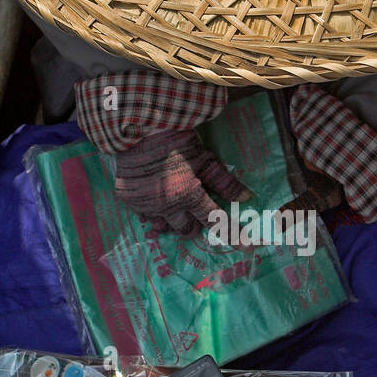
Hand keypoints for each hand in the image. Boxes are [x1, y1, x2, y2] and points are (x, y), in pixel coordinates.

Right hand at [112, 128, 247, 234]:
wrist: (139, 128)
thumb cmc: (177, 140)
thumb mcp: (205, 159)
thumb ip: (224, 182)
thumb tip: (247, 198)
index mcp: (188, 194)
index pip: (215, 221)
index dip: (232, 234)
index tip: (248, 248)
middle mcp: (167, 206)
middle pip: (186, 229)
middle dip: (194, 223)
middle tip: (195, 208)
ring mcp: (145, 205)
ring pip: (163, 226)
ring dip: (172, 219)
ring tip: (174, 204)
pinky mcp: (128, 200)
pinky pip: (144, 215)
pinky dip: (153, 211)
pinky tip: (154, 197)